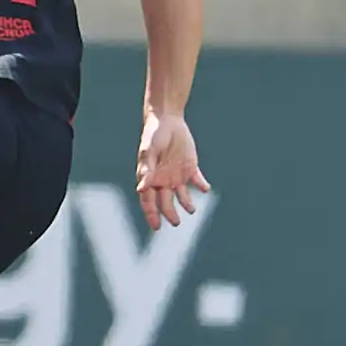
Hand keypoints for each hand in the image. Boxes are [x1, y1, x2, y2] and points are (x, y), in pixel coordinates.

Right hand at [135, 112, 207, 230]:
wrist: (167, 119)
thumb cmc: (153, 135)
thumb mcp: (149, 151)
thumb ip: (146, 170)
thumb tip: (140, 189)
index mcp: (149, 178)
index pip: (148, 201)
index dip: (151, 214)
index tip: (156, 226)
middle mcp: (162, 180)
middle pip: (165, 202)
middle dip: (170, 214)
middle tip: (176, 222)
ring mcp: (176, 175)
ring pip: (182, 196)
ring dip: (186, 203)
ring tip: (192, 210)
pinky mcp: (190, 168)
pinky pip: (197, 180)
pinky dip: (201, 185)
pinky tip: (205, 188)